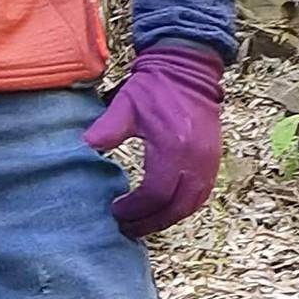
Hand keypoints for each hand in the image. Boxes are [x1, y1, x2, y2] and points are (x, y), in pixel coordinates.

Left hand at [82, 42, 223, 237]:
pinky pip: (200, 196)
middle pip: (175, 208)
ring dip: (166, 219)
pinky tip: (164, 209)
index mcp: (172, 148)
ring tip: (142, 224)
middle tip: (127, 228)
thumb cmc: (154, 87)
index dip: (135, 209)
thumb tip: (84, 147)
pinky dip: (182, 207)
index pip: (155, 193)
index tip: (116, 211)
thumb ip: (107, 129)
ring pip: (190, 206)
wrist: (188, 69)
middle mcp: (195, 161)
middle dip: (150, 222)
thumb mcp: (126, 105)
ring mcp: (209, 163)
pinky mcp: (214, 161)